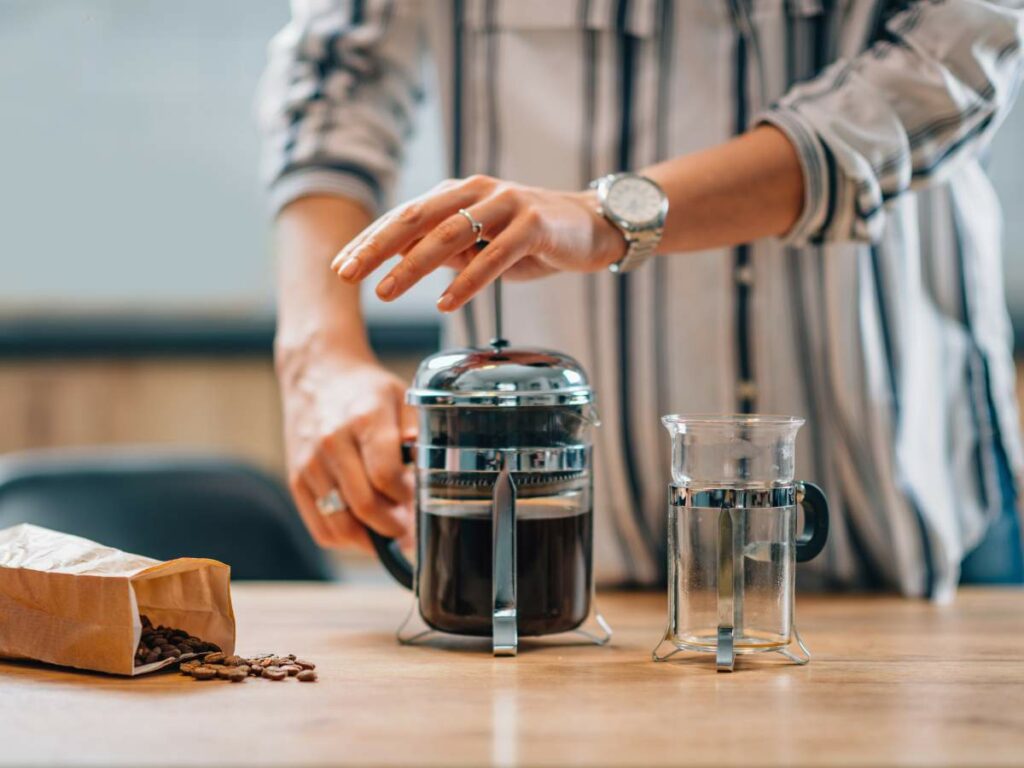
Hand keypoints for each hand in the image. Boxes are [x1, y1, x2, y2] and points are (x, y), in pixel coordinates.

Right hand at [278, 353, 415, 551]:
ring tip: (390, 532)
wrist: (318, 374)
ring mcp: (310, 464)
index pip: (386, 475)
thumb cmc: (366, 390)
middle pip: (364, 505)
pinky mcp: (296, 480)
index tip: (419, 502)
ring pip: (341, 524)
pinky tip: (365, 531)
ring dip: (370, 538)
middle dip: (394, 526)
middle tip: (411, 529)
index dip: (408, 498)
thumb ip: (418, 435)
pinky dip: (346, 539)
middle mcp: (332, 443)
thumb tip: (429, 475)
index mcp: (364, 419)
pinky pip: (321, 528)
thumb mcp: (402, 398)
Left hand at [330, 175, 626, 311]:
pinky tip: (446, 303)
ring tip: (385, 292)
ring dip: (413, 265)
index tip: (339, 266)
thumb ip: (445, 250)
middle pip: (417, 218)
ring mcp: (507, 204)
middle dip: (377, 247)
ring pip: (450, 234)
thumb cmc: (532, 237)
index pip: (404, 215)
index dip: (369, 240)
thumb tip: (402, 265)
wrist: (592, 226)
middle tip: (347, 274)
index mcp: (458, 194)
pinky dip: (468, 280)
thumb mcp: (481, 244)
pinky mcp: (534, 224)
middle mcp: (477, 191)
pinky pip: (495, 255)